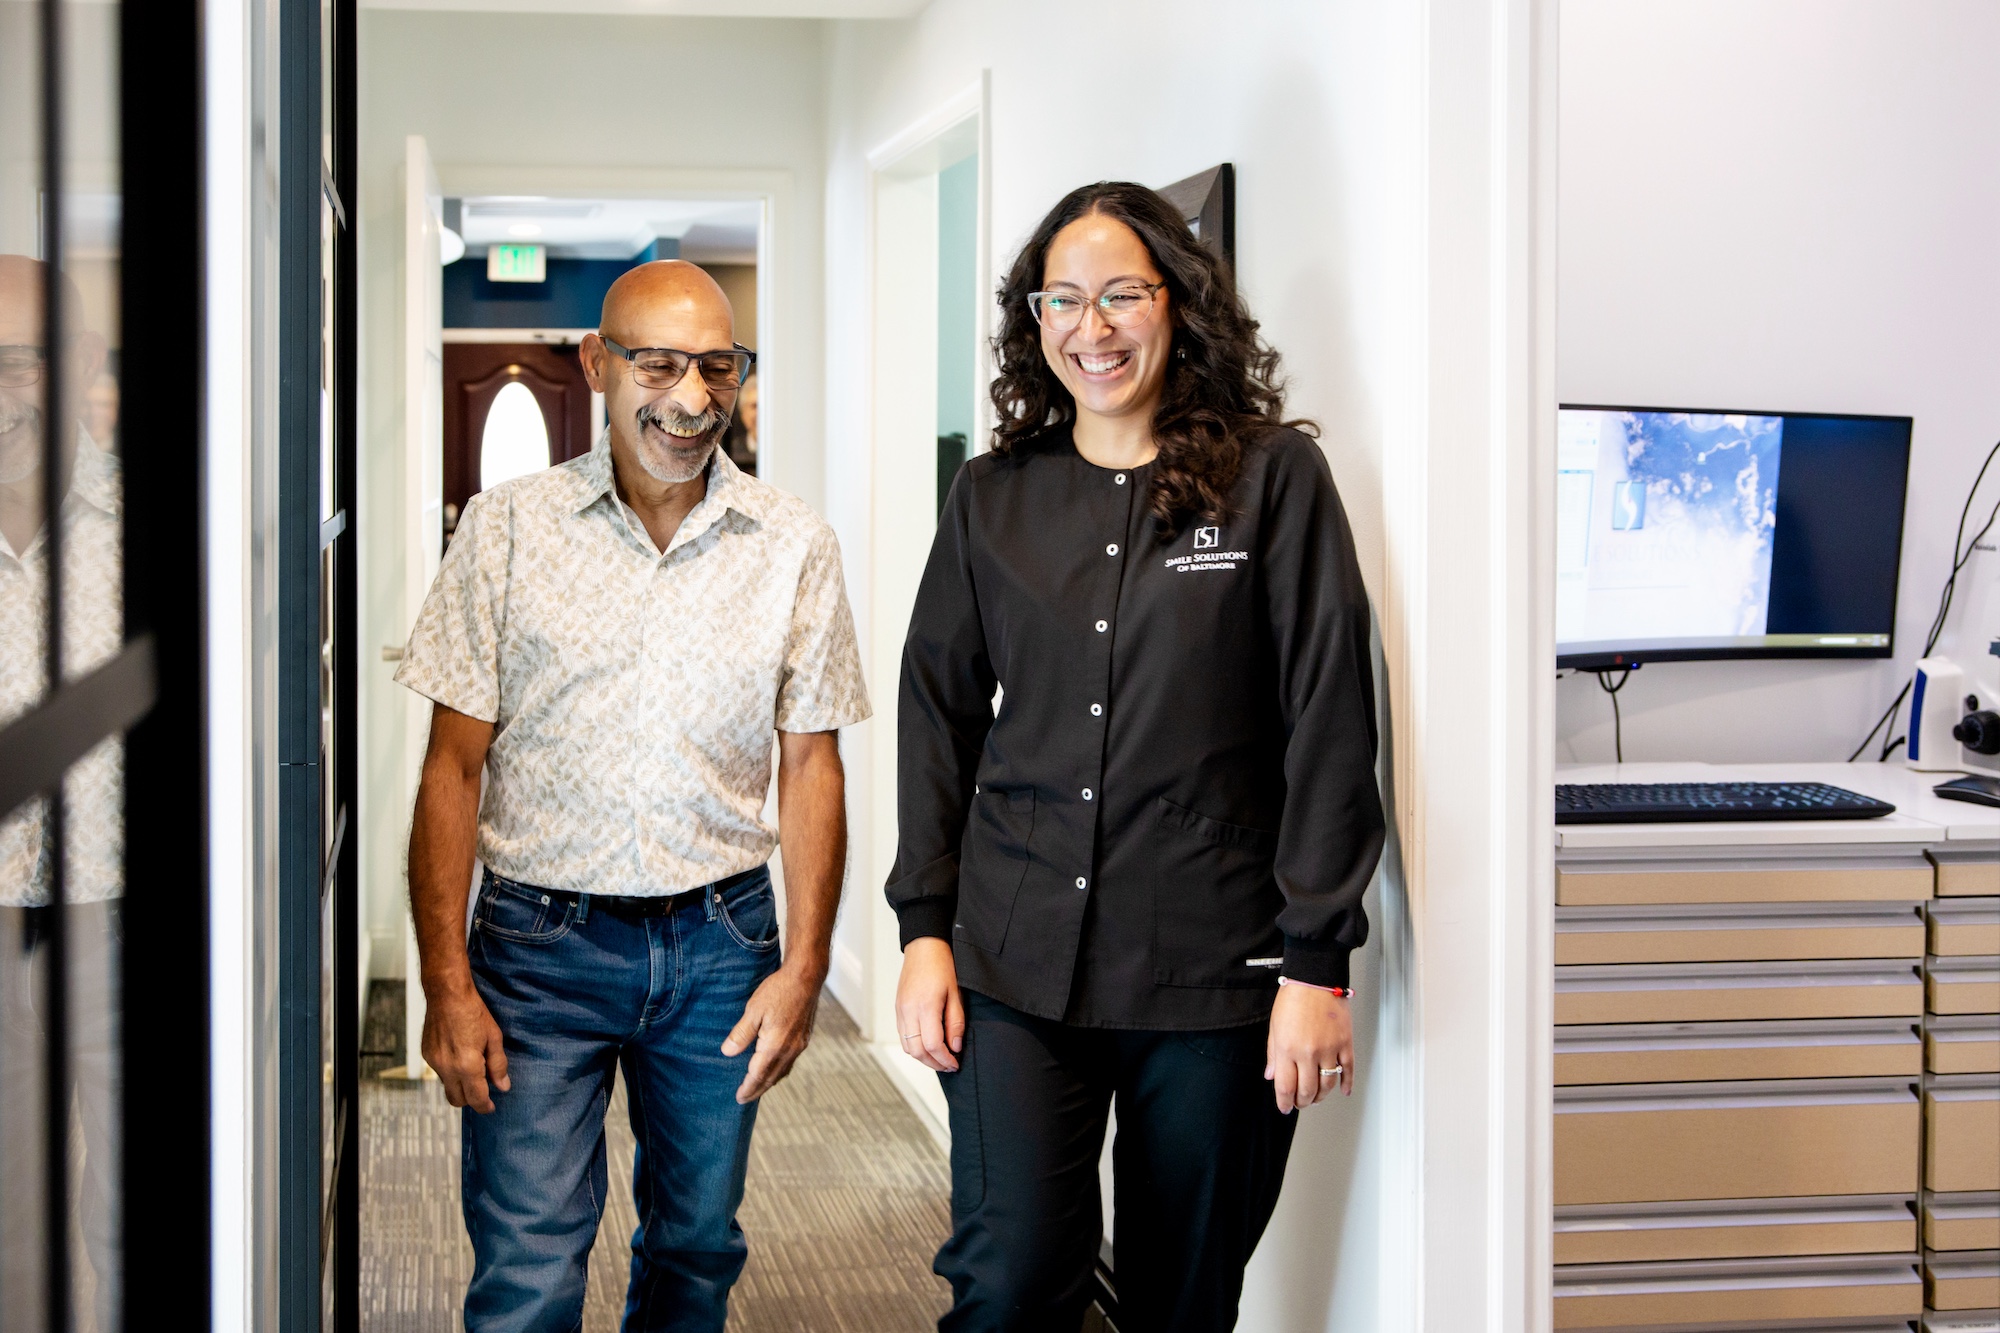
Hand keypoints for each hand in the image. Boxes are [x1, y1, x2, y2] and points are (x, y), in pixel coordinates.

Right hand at [422, 978, 509, 1113]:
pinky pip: (439, 1072)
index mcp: (467, 1065)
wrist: (447, 994)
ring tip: (472, 1067)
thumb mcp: (494, 1037)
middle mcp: (447, 1068)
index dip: (485, 1106)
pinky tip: (458, 1055)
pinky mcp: (426, 1054)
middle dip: (471, 1100)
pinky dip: (450, 1071)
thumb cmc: (473, 1012)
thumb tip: (502, 1086)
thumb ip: (498, 1064)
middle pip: (457, 1100)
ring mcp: (434, 1062)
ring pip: (447, 1086)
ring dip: (460, 1084)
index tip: (491, 1107)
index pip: (476, 1098)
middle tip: (483, 1091)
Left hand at [722, 965, 820, 1103]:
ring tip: (758, 1087)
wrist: (806, 976)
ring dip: (769, 1082)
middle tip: (745, 1099)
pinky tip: (775, 1067)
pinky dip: (780, 1070)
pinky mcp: (804, 1037)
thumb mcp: (753, 1010)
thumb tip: (727, 1053)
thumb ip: (741, 1034)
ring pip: (783, 1071)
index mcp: (775, 1045)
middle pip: (772, 1078)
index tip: (739, 1098)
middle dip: (758, 1090)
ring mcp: (799, 1044)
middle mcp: (790, 1049)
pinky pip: (790, 1062)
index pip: (758, 1075)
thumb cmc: (779, 990)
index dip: (748, 1088)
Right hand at [894, 937, 963, 1072]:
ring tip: (940, 1058)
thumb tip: (955, 1046)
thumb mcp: (956, 993)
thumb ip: (955, 1022)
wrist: (924, 947)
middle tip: (949, 1065)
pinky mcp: (898, 1009)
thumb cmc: (942, 965)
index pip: (933, 1045)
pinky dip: (914, 1046)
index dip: (945, 1059)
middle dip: (934, 1063)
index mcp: (925, 1006)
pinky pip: (902, 1036)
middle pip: (917, 1051)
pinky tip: (928, 1045)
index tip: (955, 1063)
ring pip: (907, 1047)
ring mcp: (901, 1010)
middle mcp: (909, 1010)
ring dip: (923, 1057)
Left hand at [1265, 983, 1352, 1112]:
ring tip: (1317, 1097)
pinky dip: (1346, 1084)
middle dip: (1303, 1102)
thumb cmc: (1293, 998)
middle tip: (1301, 1103)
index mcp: (1287, 1048)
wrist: (1315, 978)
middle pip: (1307, 1091)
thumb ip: (1273, 1055)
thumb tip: (1271, 1076)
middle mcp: (1308, 1052)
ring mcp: (1329, 1049)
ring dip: (1321, 1096)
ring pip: (1327, 1085)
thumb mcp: (1274, 1027)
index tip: (1285, 1107)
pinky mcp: (1345, 1043)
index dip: (1285, 1102)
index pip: (1285, 1087)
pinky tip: (1343, 1091)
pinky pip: (1347, 1070)